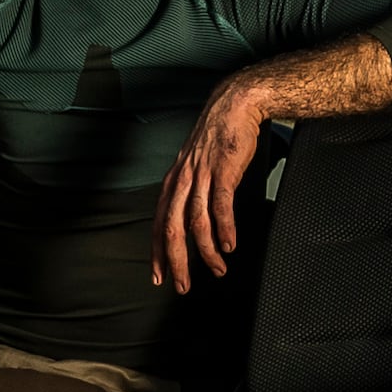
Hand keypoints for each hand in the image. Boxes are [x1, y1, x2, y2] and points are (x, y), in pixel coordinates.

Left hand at [154, 80, 272, 294]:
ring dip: (206, 252)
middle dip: (176, 262)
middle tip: (182, 286)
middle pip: (172, 230)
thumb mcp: (195, 165)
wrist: (234, 105)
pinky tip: (229, 245)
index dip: (157, 253)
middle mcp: (182, 180)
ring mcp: (201, 175)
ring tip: (217, 269)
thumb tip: (192, 221)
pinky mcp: (223, 171)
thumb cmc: (217, 136)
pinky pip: (220, 206)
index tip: (159, 276)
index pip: (158, 224)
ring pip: (196, 223)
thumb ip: (191, 191)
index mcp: (173, 182)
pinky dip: (224, 229)